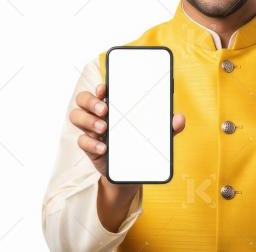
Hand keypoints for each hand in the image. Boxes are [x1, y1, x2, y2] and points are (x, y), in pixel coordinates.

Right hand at [71, 83, 185, 184]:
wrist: (133, 170)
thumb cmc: (142, 142)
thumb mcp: (156, 133)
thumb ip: (168, 126)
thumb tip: (179, 119)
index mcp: (114, 105)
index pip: (100, 90)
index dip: (99, 86)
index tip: (104, 89)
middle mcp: (98, 114)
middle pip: (83, 99)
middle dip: (91, 102)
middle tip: (105, 110)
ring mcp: (91, 129)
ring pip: (76, 116)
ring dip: (88, 120)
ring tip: (103, 129)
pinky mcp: (90, 147)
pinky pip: (81, 141)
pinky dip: (90, 143)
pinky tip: (103, 148)